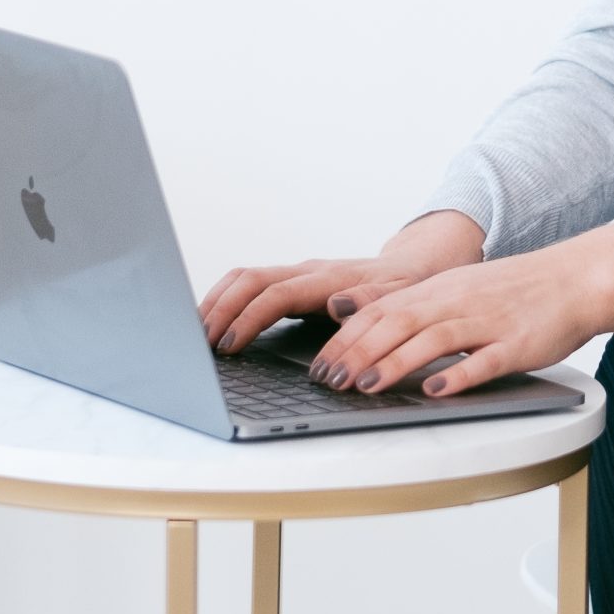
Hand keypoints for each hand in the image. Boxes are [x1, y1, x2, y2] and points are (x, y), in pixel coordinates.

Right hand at [196, 208, 486, 354]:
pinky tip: (214, 323)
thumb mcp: (403, 298)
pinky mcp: (295, 283)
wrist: (418, 266)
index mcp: (330, 278)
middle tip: (198, 344)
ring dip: (217, 302)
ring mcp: (299, 274)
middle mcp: (309, 271)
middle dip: (219, 309)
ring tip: (195, 334)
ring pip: (245, 278)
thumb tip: (337, 305)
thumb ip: (371, 302)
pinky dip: (227, 300)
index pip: (277, 294)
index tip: (228, 346)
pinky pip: (252, 285)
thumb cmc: (410, 287)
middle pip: (250, 280)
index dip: (249, 319)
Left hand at [305, 224, 613, 397]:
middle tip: (329, 380)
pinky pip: (484, 361)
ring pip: (433, 340)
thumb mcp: (457, 291)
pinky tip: (436, 392)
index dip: (346, 338)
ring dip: (395, 363)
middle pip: (398, 323)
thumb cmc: (513, 291)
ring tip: (366, 386)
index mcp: (438, 291)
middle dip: (358, 352)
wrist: (573, 280)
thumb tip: (366, 327)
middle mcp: (456, 303)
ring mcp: (486, 323)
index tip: (319, 364)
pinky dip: (457, 377)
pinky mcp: (516, 345)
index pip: (380, 311)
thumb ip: (417, 309)